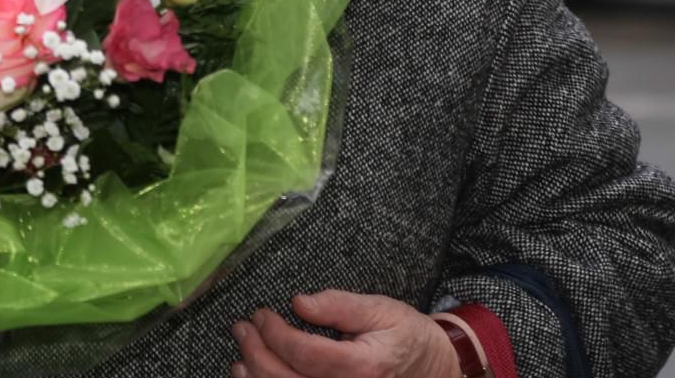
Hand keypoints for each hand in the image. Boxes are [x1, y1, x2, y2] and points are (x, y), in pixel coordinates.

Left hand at [230, 291, 458, 377]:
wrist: (432, 370)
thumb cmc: (406, 336)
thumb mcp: (380, 310)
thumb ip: (339, 305)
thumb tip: (299, 302)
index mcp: (362, 366)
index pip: (305, 355)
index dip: (275, 334)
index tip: (260, 315)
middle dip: (256, 353)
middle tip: (242, 328)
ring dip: (257, 377)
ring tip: (242, 355)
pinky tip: (257, 376)